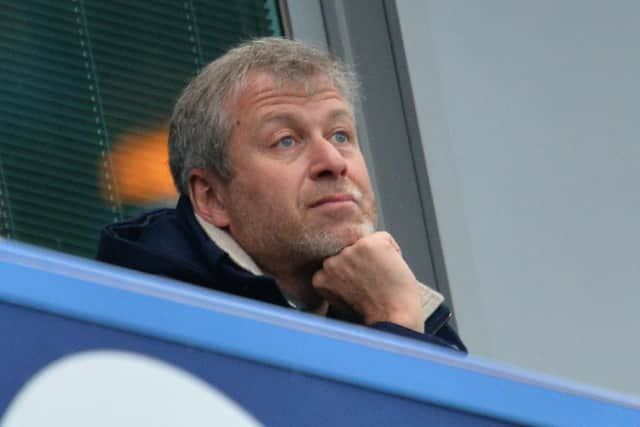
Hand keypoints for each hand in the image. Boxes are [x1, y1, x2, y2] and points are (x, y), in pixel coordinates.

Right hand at [311, 231, 425, 332]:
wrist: (392, 319)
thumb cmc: (374, 316)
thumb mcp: (343, 300)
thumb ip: (339, 282)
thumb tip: (350, 268)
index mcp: (320, 277)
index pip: (338, 263)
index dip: (355, 274)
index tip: (363, 287)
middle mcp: (330, 262)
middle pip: (350, 252)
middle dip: (363, 263)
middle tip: (374, 284)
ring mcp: (349, 252)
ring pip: (366, 244)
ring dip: (376, 257)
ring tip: (383, 279)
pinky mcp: (369, 244)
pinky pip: (384, 238)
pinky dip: (394, 251)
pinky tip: (392, 271)